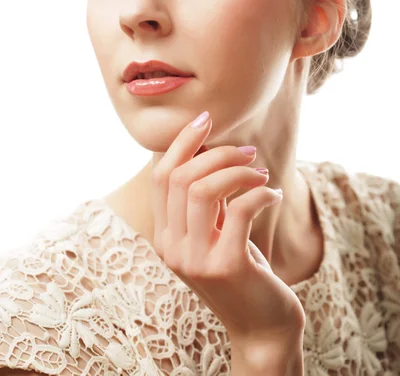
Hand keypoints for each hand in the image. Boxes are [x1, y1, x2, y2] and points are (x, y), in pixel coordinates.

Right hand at [150, 111, 305, 344]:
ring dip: (237, 170)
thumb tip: (211, 148)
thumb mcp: (215, 232)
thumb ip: (206, 200)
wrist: (262, 326)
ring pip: (203, 189)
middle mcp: (172, 247)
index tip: (206, 119)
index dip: (182, 142)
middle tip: (248, 152)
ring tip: (260, 172)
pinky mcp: (227, 265)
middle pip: (180, 178)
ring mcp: (196, 259)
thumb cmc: (242, 270)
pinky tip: (273, 194)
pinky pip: (241, 209)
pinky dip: (260, 192)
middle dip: (217, 153)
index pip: (160, 176)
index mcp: (165, 236)